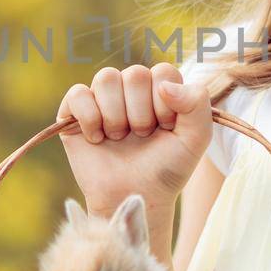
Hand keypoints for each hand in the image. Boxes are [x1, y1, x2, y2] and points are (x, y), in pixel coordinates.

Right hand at [56, 63, 213, 216]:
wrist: (133, 197)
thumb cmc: (165, 168)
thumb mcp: (196, 138)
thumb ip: (197, 103)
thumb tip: (164, 85)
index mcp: (159, 89)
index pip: (163, 72)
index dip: (164, 103)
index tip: (165, 128)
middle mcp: (130, 88)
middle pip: (135, 75)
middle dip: (141, 113)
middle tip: (140, 137)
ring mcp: (101, 97)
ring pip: (106, 78)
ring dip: (115, 116)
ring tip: (118, 138)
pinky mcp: (74, 111)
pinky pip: (77, 93)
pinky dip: (89, 118)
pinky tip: (97, 139)